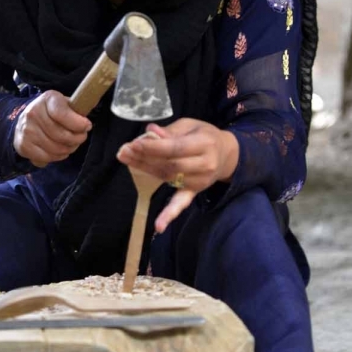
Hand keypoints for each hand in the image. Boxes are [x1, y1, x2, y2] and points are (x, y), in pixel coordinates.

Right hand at [14, 90, 91, 167]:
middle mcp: (33, 113)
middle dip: (76, 139)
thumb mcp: (65, 104)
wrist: (25, 121)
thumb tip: (88, 123)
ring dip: (68, 149)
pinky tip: (59, 151)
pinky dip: (57, 157)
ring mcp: (26, 130)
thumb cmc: (52, 113)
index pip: (62, 113)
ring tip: (70, 144)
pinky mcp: (23, 145)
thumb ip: (77, 110)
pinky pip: (47, 157)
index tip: (87, 126)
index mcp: (47, 99)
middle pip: (61, 134)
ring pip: (56, 148)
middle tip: (81, 138)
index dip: (77, 123)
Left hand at [116, 118, 239, 232]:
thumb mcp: (190, 126)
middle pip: (170, 164)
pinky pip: (182, 203)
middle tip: (124, 151)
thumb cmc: (204, 136)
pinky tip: (159, 226)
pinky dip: (170, 214)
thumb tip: (151, 132)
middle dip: (145, 158)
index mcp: (204, 144)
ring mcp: (200, 180)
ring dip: (146, 170)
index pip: (175, 147)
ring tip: (127, 160)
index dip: (153, 147)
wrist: (227, 155)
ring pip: (168, 178)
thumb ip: (170, 131)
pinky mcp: (195, 191)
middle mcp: (204, 164)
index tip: (133, 144)